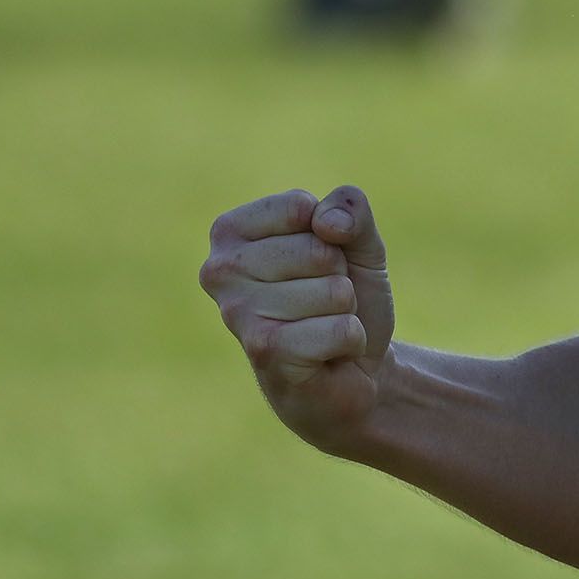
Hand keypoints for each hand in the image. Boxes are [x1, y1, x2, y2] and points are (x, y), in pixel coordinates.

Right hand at [201, 185, 396, 454]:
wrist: (355, 370)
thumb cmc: (344, 297)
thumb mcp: (358, 241)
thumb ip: (350, 208)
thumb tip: (327, 223)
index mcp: (230, 232)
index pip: (301, 208)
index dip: (332, 236)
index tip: (319, 264)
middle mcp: (220, 271)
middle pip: (320, 250)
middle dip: (339, 277)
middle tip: (322, 302)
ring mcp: (238, 314)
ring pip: (334, 290)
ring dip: (344, 311)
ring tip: (322, 326)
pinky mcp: (265, 352)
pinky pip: (341, 328)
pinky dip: (351, 340)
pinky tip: (327, 353)